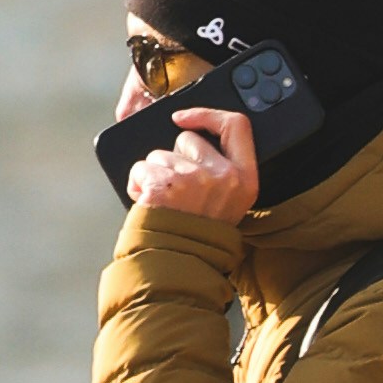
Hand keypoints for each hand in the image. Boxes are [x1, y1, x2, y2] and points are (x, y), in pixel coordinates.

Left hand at [125, 105, 257, 223]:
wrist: (178, 267)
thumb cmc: (197, 236)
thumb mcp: (226, 203)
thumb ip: (220, 170)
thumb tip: (192, 135)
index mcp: (245, 179)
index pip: (236, 125)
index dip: (208, 115)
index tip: (185, 119)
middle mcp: (224, 176)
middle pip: (188, 139)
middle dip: (174, 158)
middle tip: (177, 191)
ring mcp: (194, 179)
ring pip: (160, 154)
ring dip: (155, 174)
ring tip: (163, 203)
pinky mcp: (165, 183)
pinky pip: (141, 167)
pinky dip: (137, 183)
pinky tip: (147, 203)